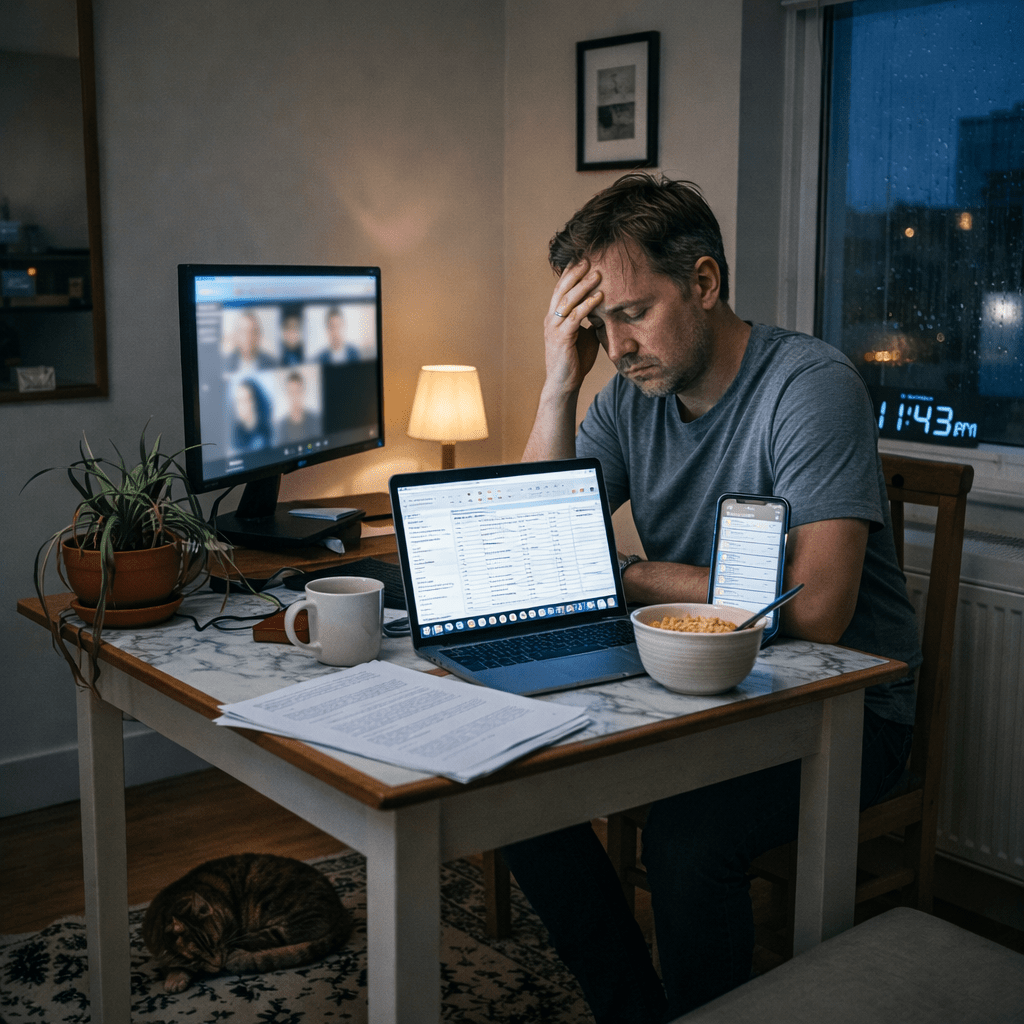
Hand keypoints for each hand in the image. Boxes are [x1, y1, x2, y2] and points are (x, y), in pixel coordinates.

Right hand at [543, 261, 603, 396]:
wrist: (564, 384)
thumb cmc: (574, 361)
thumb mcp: (584, 336)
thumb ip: (589, 321)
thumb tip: (603, 309)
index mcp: (554, 317)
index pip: (561, 290)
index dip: (570, 273)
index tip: (583, 259)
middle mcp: (551, 319)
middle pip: (562, 290)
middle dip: (575, 273)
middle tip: (589, 259)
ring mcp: (554, 328)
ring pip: (568, 301)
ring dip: (583, 286)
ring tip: (597, 274)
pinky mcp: (561, 338)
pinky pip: (574, 317)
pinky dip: (587, 305)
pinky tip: (599, 297)